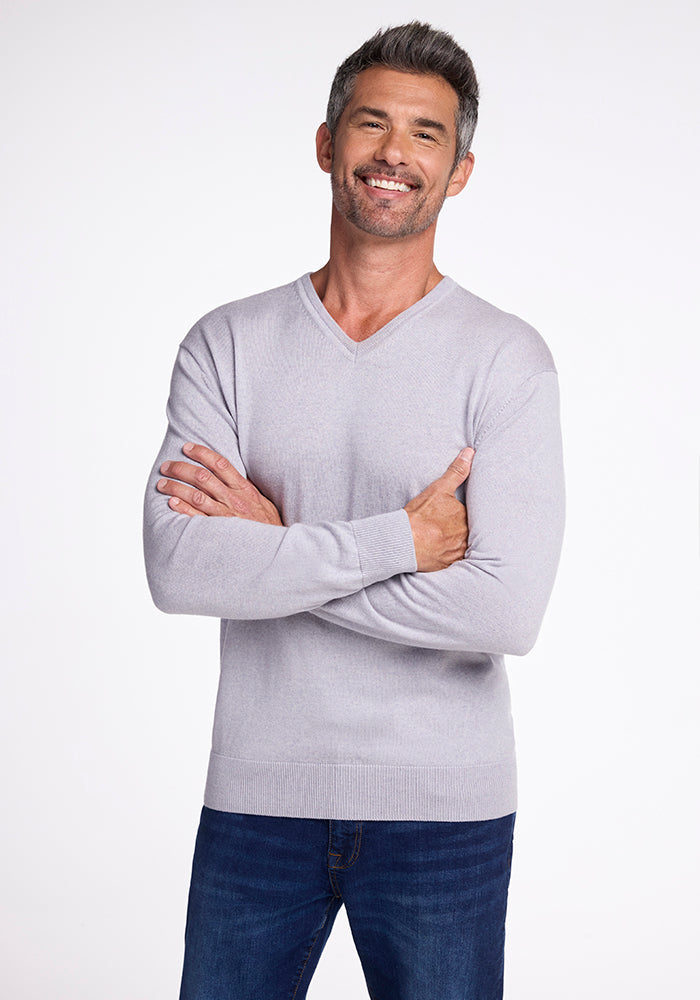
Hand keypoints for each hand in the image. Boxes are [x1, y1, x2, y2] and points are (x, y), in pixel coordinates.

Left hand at [157, 443, 282, 524]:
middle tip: (167, 466)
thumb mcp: (263, 502)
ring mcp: (225, 515)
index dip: (201, 453)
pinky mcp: (219, 531)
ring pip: (196, 495)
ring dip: (176, 487)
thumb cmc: (268, 526)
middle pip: (202, 477)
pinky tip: (172, 502)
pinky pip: (197, 518)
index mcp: (244, 489)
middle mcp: (233, 499)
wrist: (275, 549)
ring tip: (162, 483)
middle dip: (181, 468)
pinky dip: (183, 508)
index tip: (187, 448)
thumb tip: (230, 477)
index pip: (220, 464)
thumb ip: (246, 489)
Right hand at [404, 448, 473, 571]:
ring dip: (459, 544)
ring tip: (447, 540)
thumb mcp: (439, 489)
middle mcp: (466, 537)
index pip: (472, 515)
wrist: (403, 541)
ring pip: (464, 546)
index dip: (464, 514)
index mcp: (466, 517)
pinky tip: (444, 553)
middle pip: (469, 531)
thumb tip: (470, 452)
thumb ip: (457, 472)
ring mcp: (458, 552)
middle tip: (450, 527)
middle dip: (464, 530)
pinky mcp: (449, 565)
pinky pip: (456, 562)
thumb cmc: (419, 516)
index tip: (455, 515)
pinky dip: (452, 557)